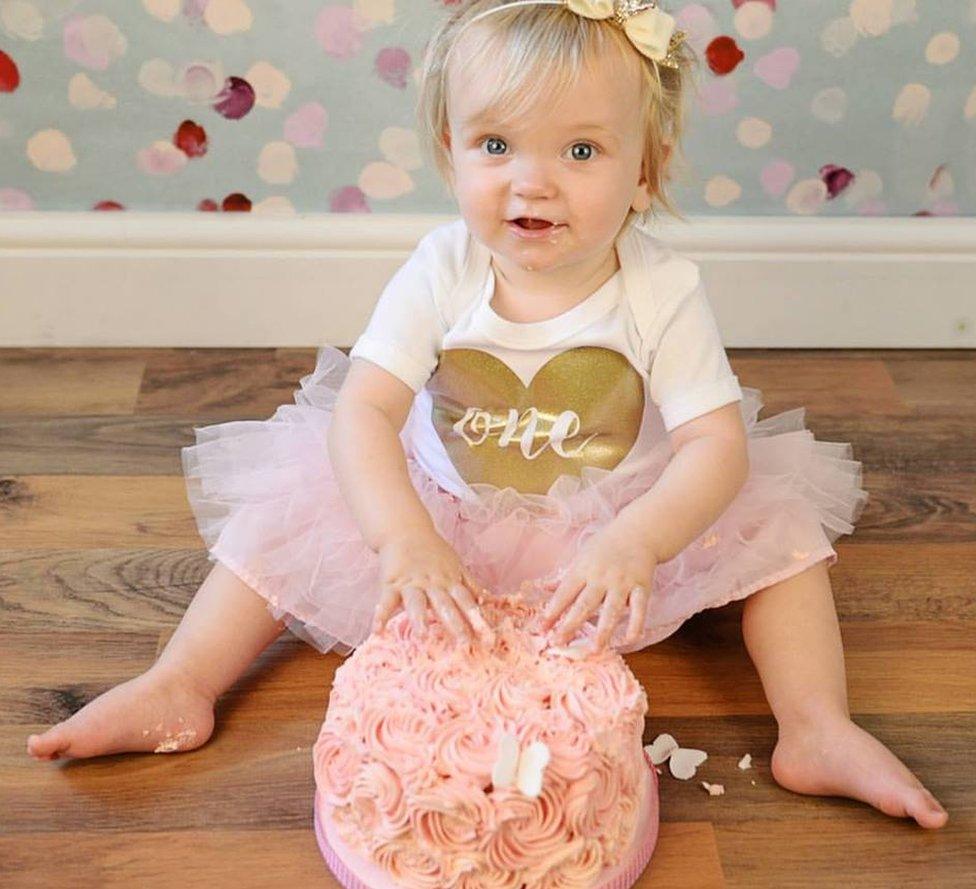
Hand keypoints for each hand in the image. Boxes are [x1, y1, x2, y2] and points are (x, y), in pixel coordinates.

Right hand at [372, 531, 494, 645]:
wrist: (405, 530)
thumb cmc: (432, 551)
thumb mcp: (455, 565)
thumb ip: (469, 584)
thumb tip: (488, 600)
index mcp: (449, 581)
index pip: (465, 600)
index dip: (476, 617)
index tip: (487, 635)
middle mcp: (432, 584)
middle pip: (445, 604)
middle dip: (455, 623)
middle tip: (464, 643)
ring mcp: (411, 583)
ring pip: (416, 602)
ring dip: (420, 617)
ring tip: (422, 635)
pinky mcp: (391, 583)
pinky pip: (386, 601)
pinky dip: (380, 615)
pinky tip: (377, 631)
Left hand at [535, 525, 656, 651]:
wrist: (637, 532)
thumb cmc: (605, 546)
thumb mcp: (581, 556)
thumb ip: (564, 577)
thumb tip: (542, 587)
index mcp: (583, 569)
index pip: (564, 593)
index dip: (552, 611)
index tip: (541, 628)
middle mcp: (602, 577)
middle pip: (584, 604)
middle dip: (570, 624)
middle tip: (558, 642)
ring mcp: (622, 583)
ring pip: (611, 610)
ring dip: (603, 631)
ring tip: (594, 649)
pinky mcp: (642, 588)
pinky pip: (639, 609)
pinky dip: (635, 625)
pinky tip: (629, 640)